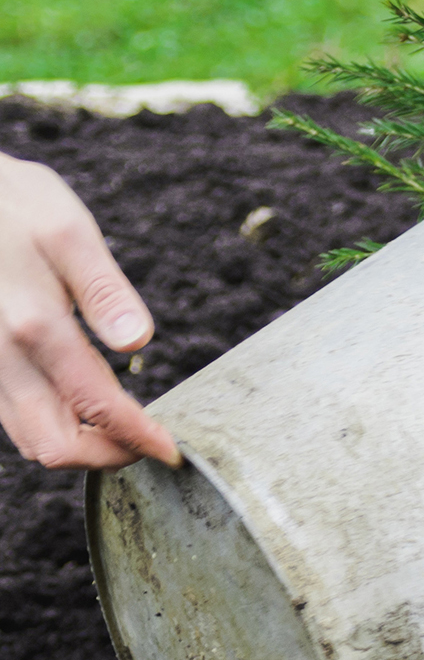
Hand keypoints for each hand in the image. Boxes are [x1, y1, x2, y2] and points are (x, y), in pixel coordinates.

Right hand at [0, 153, 176, 470]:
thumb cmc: (12, 204)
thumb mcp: (68, 230)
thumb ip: (104, 290)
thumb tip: (137, 340)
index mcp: (34, 325)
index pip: (96, 406)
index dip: (139, 437)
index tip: (171, 449)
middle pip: (52, 444)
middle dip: (106, 456)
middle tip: (148, 445)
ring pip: (27, 436)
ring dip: (79, 446)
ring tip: (125, 429)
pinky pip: (12, 415)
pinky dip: (52, 426)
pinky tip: (84, 406)